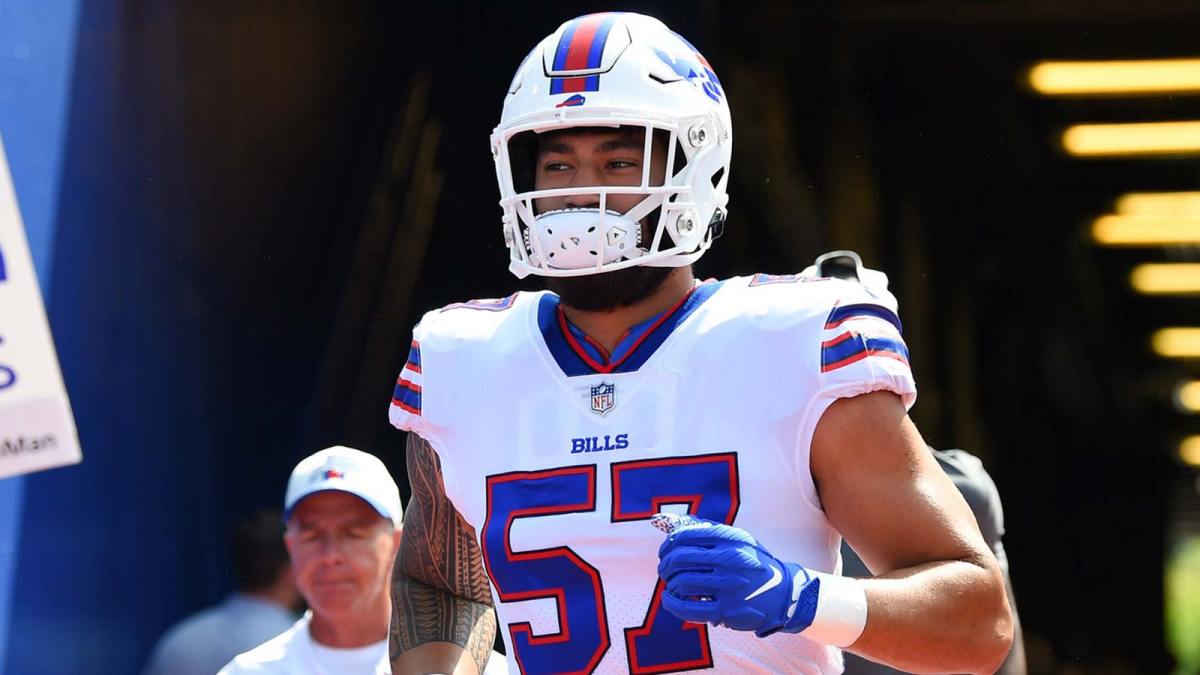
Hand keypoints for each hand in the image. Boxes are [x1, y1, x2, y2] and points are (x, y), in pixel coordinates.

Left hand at [654, 515, 819, 637]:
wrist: (784, 594)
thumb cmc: (754, 565)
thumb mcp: (740, 541)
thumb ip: (710, 531)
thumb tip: (675, 526)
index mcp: (731, 539)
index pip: (686, 535)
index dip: (669, 543)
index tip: (665, 550)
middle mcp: (730, 560)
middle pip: (679, 558)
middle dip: (665, 563)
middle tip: (664, 568)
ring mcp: (728, 587)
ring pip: (681, 582)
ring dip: (670, 582)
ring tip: (672, 583)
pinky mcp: (725, 611)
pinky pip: (687, 608)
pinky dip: (671, 603)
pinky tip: (669, 598)